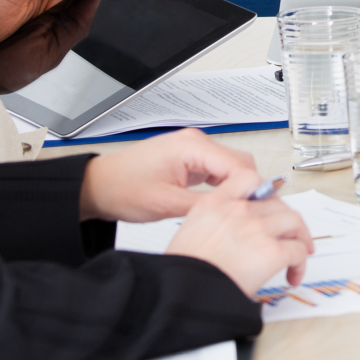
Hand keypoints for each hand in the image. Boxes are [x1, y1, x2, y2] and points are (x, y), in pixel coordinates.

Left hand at [0, 0, 95, 61]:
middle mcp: (39, 9)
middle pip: (77, 5)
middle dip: (87, 3)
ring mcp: (40, 31)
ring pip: (73, 25)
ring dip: (81, 19)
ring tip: (83, 9)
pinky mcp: (39, 53)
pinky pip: (64, 43)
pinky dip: (71, 36)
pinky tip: (71, 28)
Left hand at [78, 128, 265, 222]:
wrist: (100, 186)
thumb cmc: (123, 188)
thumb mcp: (167, 205)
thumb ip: (207, 207)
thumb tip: (236, 213)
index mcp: (192, 146)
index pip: (240, 166)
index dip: (253, 190)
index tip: (260, 211)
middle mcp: (195, 142)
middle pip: (241, 164)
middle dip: (248, 189)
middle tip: (250, 216)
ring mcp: (192, 150)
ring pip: (231, 168)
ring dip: (235, 189)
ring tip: (234, 213)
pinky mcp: (189, 159)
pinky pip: (217, 171)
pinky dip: (223, 187)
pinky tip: (220, 205)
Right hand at [166, 174, 314, 292]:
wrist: (184, 292)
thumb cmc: (185, 271)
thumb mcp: (190, 231)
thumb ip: (215, 221)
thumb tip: (233, 231)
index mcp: (214, 203)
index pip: (249, 178)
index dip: (266, 191)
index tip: (271, 204)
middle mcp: (238, 211)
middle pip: (278, 203)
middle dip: (286, 219)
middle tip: (289, 234)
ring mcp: (257, 228)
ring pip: (294, 221)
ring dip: (300, 237)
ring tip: (298, 253)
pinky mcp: (271, 252)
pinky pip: (298, 251)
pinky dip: (300, 264)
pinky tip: (292, 275)